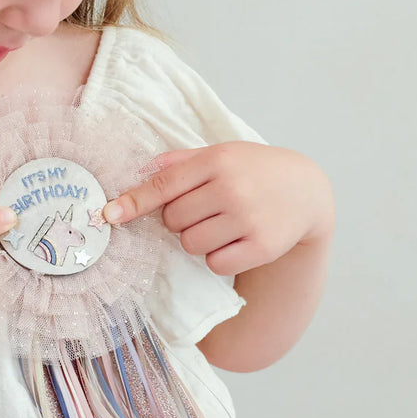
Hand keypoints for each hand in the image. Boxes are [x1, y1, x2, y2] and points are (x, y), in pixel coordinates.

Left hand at [102, 142, 333, 276]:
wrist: (307, 190)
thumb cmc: (253, 170)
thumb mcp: (222, 154)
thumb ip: (181, 161)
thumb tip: (141, 169)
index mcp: (217, 161)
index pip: (164, 185)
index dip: (134, 201)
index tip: (110, 214)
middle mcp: (231, 188)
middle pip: (173, 220)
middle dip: (179, 220)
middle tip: (203, 209)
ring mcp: (247, 219)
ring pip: (191, 244)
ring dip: (197, 239)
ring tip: (220, 224)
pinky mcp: (262, 247)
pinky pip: (215, 263)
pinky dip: (218, 257)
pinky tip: (235, 241)